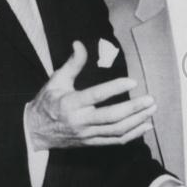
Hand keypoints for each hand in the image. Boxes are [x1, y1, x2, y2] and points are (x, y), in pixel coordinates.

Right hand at [25, 41, 155, 149]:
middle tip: (150, 99)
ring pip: (116, 130)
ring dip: (137, 121)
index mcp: (70, 103)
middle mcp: (80, 121)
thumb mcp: (56, 80)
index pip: (95, 96)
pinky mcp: (92, 143)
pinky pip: (115, 141)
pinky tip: (146, 126)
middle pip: (111, 117)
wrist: (34, 132)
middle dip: (133, 108)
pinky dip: (132, 134)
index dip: (114, 88)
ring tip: (152, 109)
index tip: (132, 82)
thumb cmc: (47, 103)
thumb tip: (79, 43)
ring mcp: (87, 134)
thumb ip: (72, 63)